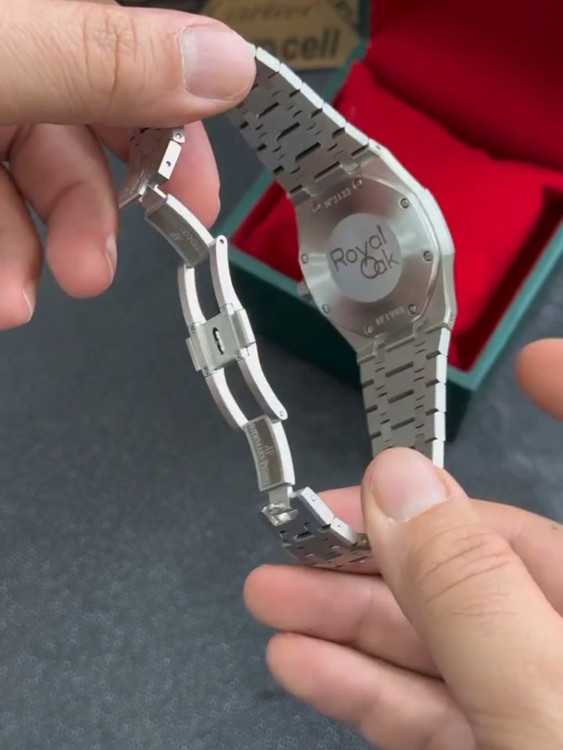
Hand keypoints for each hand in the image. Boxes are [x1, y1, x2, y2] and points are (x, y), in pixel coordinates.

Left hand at [0, 0, 254, 329]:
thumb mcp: (1, 62)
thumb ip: (103, 62)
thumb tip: (224, 66)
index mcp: (37, 22)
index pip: (133, 66)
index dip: (175, 136)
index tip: (198, 202)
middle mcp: (11, 64)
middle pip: (77, 142)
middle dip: (91, 218)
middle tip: (94, 273)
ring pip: (25, 189)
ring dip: (35, 257)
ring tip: (15, 303)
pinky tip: (0, 292)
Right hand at [245, 338, 562, 749]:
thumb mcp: (541, 699)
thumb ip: (470, 593)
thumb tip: (402, 485)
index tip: (533, 362)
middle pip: (483, 560)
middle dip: (383, 540)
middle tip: (305, 525)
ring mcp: (538, 696)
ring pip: (439, 634)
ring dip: (348, 614)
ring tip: (274, 594)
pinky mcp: (498, 747)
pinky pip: (428, 703)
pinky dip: (363, 682)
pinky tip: (305, 659)